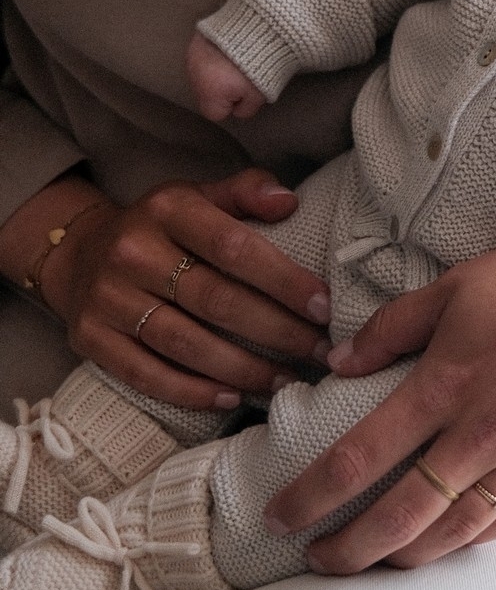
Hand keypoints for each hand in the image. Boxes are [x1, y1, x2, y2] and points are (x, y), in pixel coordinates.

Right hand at [39, 170, 331, 410]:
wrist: (78, 252)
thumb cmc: (160, 228)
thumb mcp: (198, 196)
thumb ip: (246, 192)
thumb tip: (289, 201)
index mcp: (167, 209)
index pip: (234, 246)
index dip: (283, 279)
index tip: (323, 307)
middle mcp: (133, 252)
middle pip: (216, 300)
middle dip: (277, 332)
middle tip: (320, 352)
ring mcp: (108, 298)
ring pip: (186, 344)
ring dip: (244, 369)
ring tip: (286, 381)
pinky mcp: (90, 339)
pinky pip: (147, 374)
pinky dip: (192, 391)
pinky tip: (232, 397)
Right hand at [187, 33, 266, 120]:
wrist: (254, 27)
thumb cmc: (257, 66)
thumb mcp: (258, 95)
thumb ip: (246, 110)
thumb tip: (238, 109)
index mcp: (208, 94)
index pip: (214, 113)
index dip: (230, 107)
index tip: (243, 94)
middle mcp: (194, 77)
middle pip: (205, 94)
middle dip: (220, 90)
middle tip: (240, 77)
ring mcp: (192, 57)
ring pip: (202, 75)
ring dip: (214, 72)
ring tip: (234, 61)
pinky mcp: (195, 40)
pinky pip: (201, 56)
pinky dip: (212, 55)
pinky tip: (227, 49)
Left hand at [262, 201, 495, 573]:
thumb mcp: (459, 284)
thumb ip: (392, 327)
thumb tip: (338, 361)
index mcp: (446, 385)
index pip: (358, 459)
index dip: (310, 496)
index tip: (279, 516)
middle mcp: (482, 435)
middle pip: (399, 516)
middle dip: (349, 549)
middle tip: (315, 562)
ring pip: (453, 532)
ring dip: (404, 558)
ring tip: (373, 565)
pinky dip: (469, 543)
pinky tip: (447, 546)